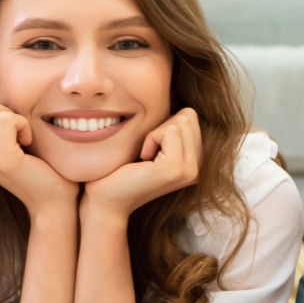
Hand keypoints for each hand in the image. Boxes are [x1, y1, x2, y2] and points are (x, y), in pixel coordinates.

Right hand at [0, 92, 77, 215]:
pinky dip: (24, 125)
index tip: (10, 130)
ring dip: (16, 118)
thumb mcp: (6, 137)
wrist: (53, 198)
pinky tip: (28, 143)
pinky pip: (7, 118)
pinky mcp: (0, 158)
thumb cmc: (37, 164)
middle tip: (19, 135)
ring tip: (24, 140)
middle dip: (6, 110)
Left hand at [82, 108, 201, 219]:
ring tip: (144, 157)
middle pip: (188, 116)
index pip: (190, 117)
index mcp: (195, 160)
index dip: (164, 124)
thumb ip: (169, 129)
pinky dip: (150, 138)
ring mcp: (190, 170)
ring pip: (181, 121)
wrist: (105, 198)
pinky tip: (142, 159)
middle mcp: (198, 167)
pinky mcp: (176, 170)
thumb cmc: (120, 169)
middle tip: (146, 152)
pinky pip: (169, 131)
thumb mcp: (151, 144)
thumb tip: (177, 104)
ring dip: (154, 133)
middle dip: (162, 126)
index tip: (149, 148)